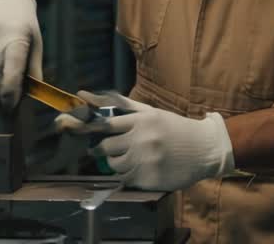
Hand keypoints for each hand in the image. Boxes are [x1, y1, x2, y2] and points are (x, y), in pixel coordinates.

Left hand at [55, 91, 234, 191]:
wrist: (204, 148)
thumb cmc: (173, 128)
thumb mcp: (149, 112)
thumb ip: (118, 105)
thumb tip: (83, 94)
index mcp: (141, 120)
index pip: (105, 124)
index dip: (85, 127)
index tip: (69, 128)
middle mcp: (142, 139)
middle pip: (105, 147)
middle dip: (99, 149)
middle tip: (99, 150)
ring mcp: (146, 160)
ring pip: (113, 165)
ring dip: (114, 163)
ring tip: (128, 158)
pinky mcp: (150, 178)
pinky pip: (126, 179)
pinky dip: (126, 175)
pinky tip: (138, 169)